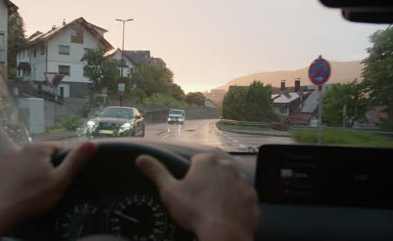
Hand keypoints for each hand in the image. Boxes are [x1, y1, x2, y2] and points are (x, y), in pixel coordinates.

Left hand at [0, 141, 96, 240]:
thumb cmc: (32, 197)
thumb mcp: (60, 180)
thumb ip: (76, 160)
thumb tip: (93, 143)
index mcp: (38, 148)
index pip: (59, 148)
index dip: (63, 163)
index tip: (60, 178)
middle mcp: (19, 148)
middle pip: (40, 155)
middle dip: (45, 168)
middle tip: (46, 187)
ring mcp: (3, 160)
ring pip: (23, 163)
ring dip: (28, 172)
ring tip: (30, 191)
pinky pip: (8, 173)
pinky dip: (13, 179)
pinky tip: (15, 192)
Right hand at [136, 153, 258, 240]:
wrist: (224, 233)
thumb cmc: (195, 211)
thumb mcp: (169, 191)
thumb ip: (156, 172)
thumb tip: (140, 158)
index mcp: (207, 161)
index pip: (196, 162)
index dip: (190, 176)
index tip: (188, 190)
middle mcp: (227, 166)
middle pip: (213, 171)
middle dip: (207, 182)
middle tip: (199, 200)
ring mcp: (242, 181)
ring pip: (228, 182)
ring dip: (222, 191)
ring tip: (213, 208)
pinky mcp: (252, 196)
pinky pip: (241, 196)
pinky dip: (235, 203)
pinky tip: (226, 214)